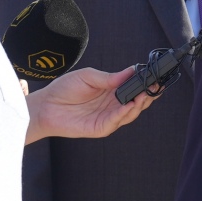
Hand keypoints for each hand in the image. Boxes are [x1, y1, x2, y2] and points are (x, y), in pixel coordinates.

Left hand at [24, 66, 152, 143]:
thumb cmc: (64, 89)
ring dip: (138, 105)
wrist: (46, 106)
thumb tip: (130, 72)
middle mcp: (112, 105)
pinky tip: (129, 105)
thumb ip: (109, 77)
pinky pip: (115, 122)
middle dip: (147, 95)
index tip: (155, 77)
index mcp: (111, 90)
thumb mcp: (88, 76)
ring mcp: (107, 117)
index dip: (145, 84)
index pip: (133, 88)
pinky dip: (124, 114)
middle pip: (136, 102)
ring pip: (130, 113)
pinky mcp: (100, 128)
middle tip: (155, 87)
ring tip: (144, 95)